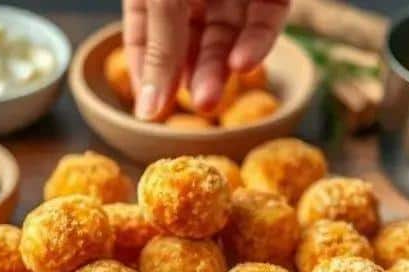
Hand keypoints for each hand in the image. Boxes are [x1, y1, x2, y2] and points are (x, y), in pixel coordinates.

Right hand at [123, 0, 288, 119]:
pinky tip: (243, 64)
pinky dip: (257, 46)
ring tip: (212, 99)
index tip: (151, 112)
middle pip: (190, 46)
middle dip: (194, 78)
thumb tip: (147, 110)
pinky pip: (265, 23)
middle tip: (200, 106)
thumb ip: (159, 47)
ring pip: (227, 41)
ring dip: (221, 71)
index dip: (147, 75)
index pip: (144, 37)